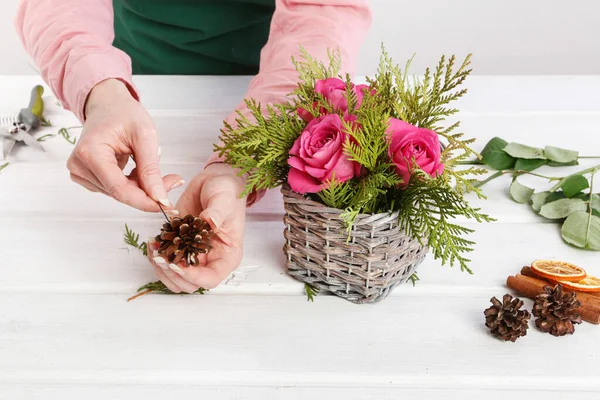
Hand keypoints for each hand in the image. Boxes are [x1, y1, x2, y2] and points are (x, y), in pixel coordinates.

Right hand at [67, 78, 181, 211]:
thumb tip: (159, 198)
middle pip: (119, 192)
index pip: (119, 189)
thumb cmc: (125, 114)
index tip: (167, 205)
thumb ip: (151, 168)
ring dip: (140, 187)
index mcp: (90, 152)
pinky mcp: (84, 176)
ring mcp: (79, 172)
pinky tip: (135, 169)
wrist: (108, 105)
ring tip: (150, 166)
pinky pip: (113, 189)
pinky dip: (130, 184)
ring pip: (118, 193)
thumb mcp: (145, 136)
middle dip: (148, 192)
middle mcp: (79, 165)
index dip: (145, 201)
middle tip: (173, 181)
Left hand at [147, 163, 246, 292]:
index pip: (211, 279)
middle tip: (160, 256)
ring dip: (161, 269)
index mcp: (227, 255)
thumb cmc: (226, 191)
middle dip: (172, 274)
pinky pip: (166, 262)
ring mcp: (194, 255)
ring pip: (174, 279)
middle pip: (189, 285)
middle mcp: (210, 259)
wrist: (214, 181)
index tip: (177, 264)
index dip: (193, 277)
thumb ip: (217, 212)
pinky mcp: (180, 246)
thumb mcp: (225, 199)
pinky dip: (156, 256)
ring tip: (154, 249)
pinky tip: (152, 241)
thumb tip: (210, 222)